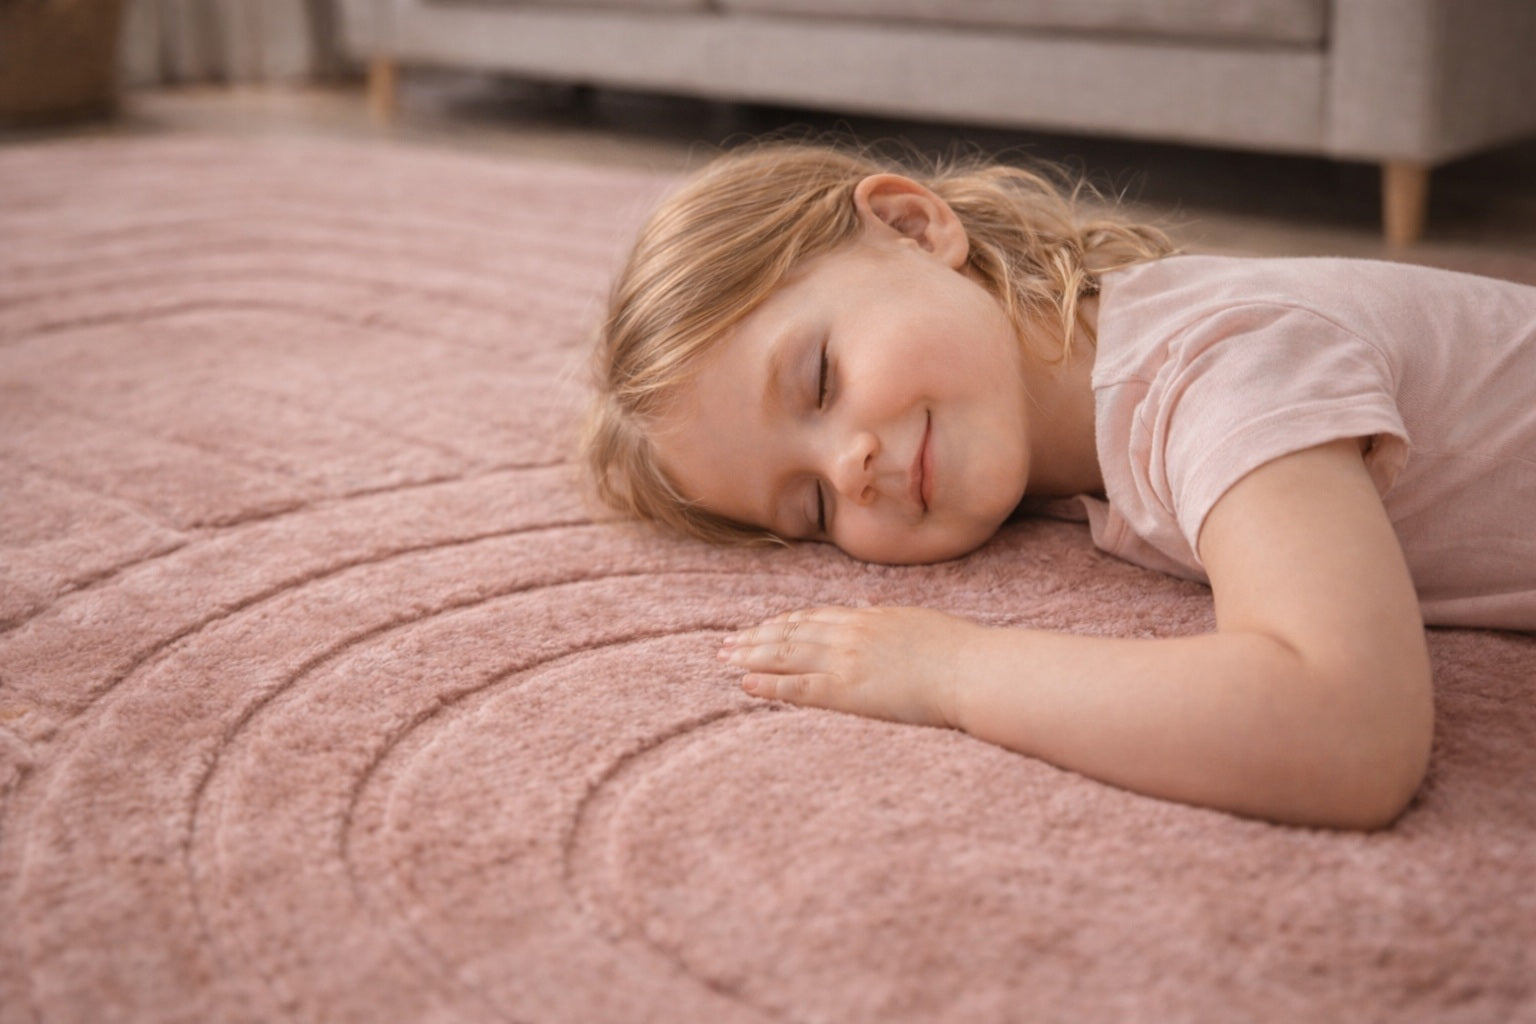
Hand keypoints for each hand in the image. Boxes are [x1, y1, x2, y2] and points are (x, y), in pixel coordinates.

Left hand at [719, 606, 979, 728]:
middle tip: (724, 644)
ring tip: (724, 659)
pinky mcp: (849, 690)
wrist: (972, 669)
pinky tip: (746, 684)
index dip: (782, 623)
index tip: (759, 628)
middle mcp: (850, 633)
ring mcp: (847, 660)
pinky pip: (799, 687)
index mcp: (868, 617)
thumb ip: (887, 615)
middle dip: (754, 638)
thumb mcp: (916, 620)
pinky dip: (769, 684)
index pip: (813, 617)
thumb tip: (868, 605)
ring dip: (751, 655)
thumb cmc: (958, 650)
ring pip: (786, 654)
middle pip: (790, 632)